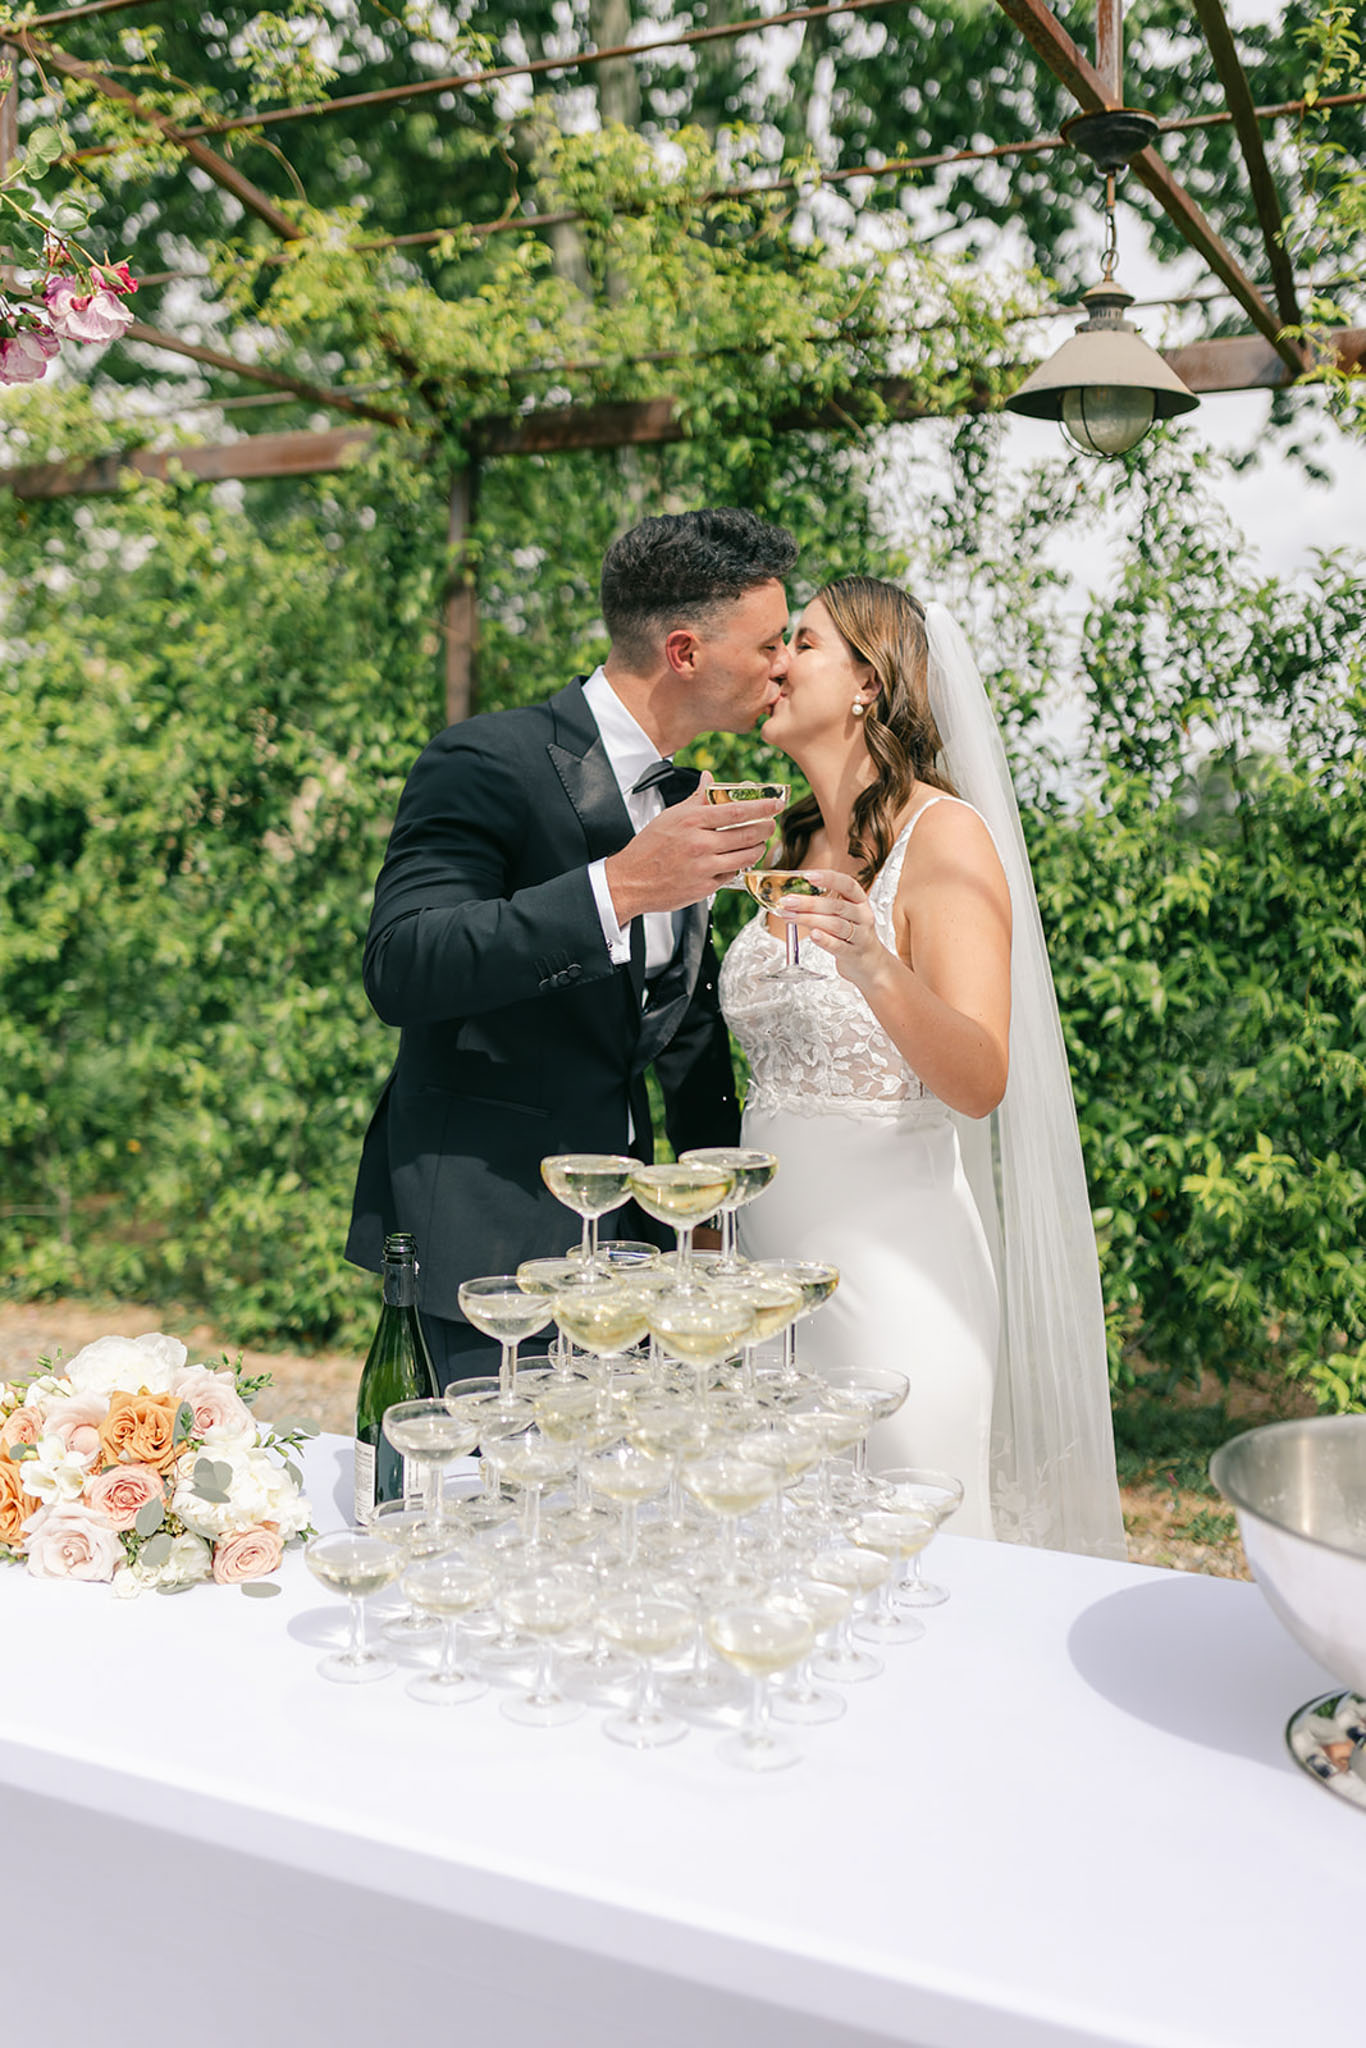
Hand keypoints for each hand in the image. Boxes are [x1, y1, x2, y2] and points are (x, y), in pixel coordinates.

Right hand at [604, 774, 781, 921]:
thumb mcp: (670, 816)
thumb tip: (709, 779)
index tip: (776, 803)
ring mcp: (703, 867)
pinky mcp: (705, 888)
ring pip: (745, 856)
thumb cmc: (648, 848)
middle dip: (766, 828)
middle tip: (771, 824)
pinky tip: (734, 861)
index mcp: (692, 821)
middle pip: (748, 834)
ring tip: (757, 843)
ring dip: (757, 849)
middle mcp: (700, 844)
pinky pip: (732, 875)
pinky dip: (737, 867)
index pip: (737, 810)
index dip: (762, 807)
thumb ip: (695, 799)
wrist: (630, 881)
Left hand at [778, 867, 887, 984]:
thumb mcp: (843, 916)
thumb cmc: (851, 934)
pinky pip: (838, 945)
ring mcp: (860, 935)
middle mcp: (862, 916)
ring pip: (835, 924)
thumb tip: (793, 899)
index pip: (847, 884)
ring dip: (809, 919)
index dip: (829, 878)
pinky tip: (813, 935)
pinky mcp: (853, 953)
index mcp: (860, 901)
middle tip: (788, 901)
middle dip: (809, 902)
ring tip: (790, 916)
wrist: (870, 962)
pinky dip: (824, 940)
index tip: (809, 876)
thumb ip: (821, 907)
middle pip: (836, 905)